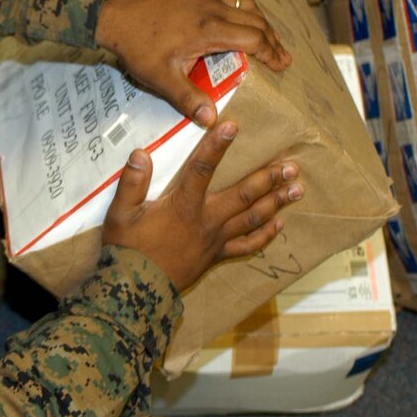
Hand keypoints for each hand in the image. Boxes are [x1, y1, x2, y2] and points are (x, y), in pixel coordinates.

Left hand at [94, 0, 290, 127]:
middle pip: (256, 20)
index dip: (271, 53)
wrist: (115, 14)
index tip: (281, 66)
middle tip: (283, 57)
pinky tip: (247, 10)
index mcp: (209, 29)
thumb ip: (187, 98)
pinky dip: (245, 1)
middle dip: (273, 40)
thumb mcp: (160, 78)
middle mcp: (212, 7)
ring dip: (262, 20)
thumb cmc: (137, 47)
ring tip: (271, 37)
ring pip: (246, 2)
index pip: (253, 38)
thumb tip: (211, 119)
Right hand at [101, 120, 301, 291]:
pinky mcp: (215, 256)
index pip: (203, 169)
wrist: (135, 291)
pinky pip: (246, 246)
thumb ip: (131, 182)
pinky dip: (264, 235)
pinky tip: (279, 225)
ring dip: (276, 202)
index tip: (233, 126)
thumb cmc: (126, 249)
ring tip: (297, 189)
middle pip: (244, 195)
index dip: (217, 146)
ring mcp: (215, 240)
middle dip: (269, 178)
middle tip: (291, 165)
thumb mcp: (120, 213)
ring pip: (252, 218)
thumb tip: (141, 153)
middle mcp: (206, 220)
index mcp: (183, 205)